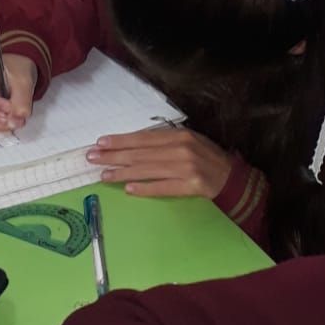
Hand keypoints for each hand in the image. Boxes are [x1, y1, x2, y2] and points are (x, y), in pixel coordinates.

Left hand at [89, 126, 233, 198]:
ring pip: (148, 171)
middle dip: (114, 156)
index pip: (143, 138)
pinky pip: (162, 187)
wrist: (232, 177)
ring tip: (104, 175)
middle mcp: (182, 150)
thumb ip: (164, 141)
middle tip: (93, 158)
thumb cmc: (206, 157)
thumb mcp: (189, 141)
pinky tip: (128, 188)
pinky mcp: (190, 187)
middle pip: (141, 154)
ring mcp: (186, 169)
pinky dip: (145, 188)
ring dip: (123, 173)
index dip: (121, 140)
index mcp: (180, 136)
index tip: (101, 143)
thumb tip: (132, 145)